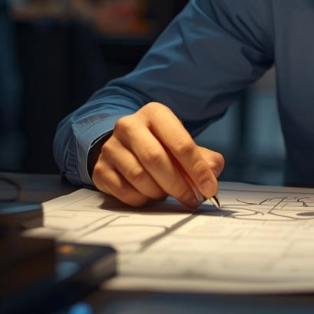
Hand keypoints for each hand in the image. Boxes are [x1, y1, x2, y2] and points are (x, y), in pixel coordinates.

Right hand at [90, 102, 224, 208]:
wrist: (125, 148)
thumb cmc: (160, 146)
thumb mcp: (182, 145)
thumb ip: (203, 158)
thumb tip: (212, 172)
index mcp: (155, 114)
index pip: (180, 142)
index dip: (197, 169)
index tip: (209, 188)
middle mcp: (129, 125)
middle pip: (156, 159)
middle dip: (179, 184)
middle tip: (192, 199)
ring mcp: (111, 147)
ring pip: (139, 177)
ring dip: (159, 192)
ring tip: (167, 192)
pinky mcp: (100, 169)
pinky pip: (125, 192)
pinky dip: (142, 199)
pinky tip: (148, 195)